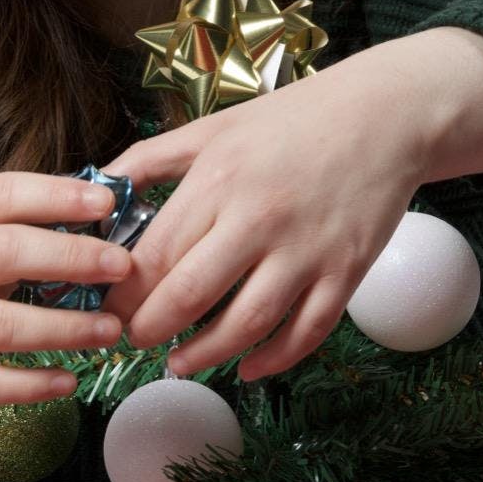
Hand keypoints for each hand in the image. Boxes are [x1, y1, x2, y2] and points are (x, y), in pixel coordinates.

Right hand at [0, 172, 133, 417]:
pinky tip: (69, 381)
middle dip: (72, 258)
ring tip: (111, 328)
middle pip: (7, 253)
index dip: (56, 195)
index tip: (105, 203)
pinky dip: (32, 385)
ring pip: (3, 325)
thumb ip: (16, 221)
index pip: (3, 194)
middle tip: (123, 266)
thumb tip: (102, 211)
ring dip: (65, 328)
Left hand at [103, 43, 430, 379]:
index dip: (122, 294)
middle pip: (191, 295)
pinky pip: (307, 331)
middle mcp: (260, 218)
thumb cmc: (292, 119)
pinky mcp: (347, 271)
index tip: (105, 311)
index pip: (154, 254)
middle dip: (150, 329)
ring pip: (248, 323)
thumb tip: (97, 189)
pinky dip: (274, 359)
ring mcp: (308, 249)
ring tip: (178, 363)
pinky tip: (247, 367)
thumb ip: (151, 158)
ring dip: (205, 354)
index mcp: (219, 180)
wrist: (385, 114)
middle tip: (132, 341)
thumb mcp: (213, 126)